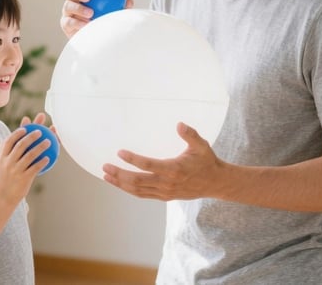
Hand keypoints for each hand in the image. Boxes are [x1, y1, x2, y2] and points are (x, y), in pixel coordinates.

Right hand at [0, 115, 50, 205]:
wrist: (4, 196)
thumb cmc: (8, 175)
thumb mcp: (5, 161)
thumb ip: (13, 146)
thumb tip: (22, 128)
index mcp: (1, 156)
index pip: (9, 141)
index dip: (17, 133)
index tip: (26, 128)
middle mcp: (7, 162)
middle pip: (20, 146)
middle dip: (31, 136)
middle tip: (41, 131)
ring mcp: (15, 171)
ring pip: (29, 156)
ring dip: (40, 147)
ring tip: (49, 141)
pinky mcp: (23, 179)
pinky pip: (34, 168)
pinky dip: (42, 162)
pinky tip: (49, 158)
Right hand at [61, 0, 133, 37]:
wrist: (95, 38)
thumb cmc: (106, 20)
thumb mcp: (114, 12)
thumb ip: (119, 6)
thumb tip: (128, 1)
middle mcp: (72, 0)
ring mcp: (67, 12)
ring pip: (68, 6)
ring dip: (79, 8)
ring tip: (91, 13)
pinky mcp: (65, 23)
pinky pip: (69, 22)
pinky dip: (78, 23)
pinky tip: (87, 25)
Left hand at [102, 122, 223, 200]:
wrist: (215, 183)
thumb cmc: (206, 162)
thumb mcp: (202, 146)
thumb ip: (190, 135)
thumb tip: (179, 124)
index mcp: (174, 169)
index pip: (148, 165)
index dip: (133, 159)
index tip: (120, 152)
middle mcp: (167, 183)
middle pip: (137, 181)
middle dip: (119, 174)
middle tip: (105, 166)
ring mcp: (165, 192)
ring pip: (137, 190)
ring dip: (120, 183)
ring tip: (106, 176)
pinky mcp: (164, 196)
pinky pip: (143, 195)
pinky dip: (129, 190)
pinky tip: (119, 184)